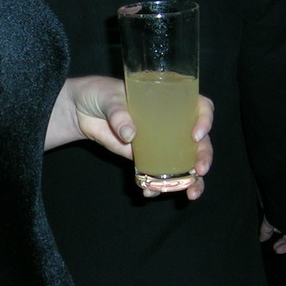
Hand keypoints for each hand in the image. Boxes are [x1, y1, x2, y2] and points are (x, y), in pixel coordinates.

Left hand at [48, 76, 213, 200]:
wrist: (79, 110)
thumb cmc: (100, 93)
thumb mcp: (110, 96)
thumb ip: (119, 113)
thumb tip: (129, 134)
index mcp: (172, 101)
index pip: (201, 107)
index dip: (205, 120)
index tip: (196, 135)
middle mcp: (172, 123)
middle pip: (199, 141)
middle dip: (204, 157)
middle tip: (200, 171)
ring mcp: (160, 143)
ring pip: (184, 162)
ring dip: (190, 180)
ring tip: (190, 193)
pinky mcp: (143, 158)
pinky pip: (157, 174)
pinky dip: (157, 186)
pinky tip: (151, 192)